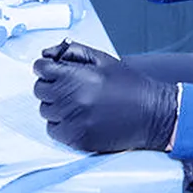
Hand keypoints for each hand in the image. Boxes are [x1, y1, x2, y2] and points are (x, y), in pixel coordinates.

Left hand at [33, 41, 176, 153]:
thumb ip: (72, 52)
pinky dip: (61, 124)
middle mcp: (72, 101)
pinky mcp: (78, 140)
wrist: (152, 113)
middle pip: (40, 90)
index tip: (52, 70)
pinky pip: (54, 131)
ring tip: (77, 102)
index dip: (46, 67)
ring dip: (56, 105)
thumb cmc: (130, 85)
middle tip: (68, 86)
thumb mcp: (103, 60)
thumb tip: (47, 54)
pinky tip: (78, 117)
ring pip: (46, 111)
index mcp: (76, 77)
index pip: (41, 69)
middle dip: (50, 85)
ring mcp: (73, 122)